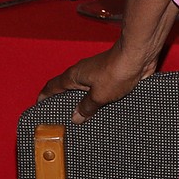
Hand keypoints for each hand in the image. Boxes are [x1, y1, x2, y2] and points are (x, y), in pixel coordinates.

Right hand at [37, 39, 159, 124]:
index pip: (52, 86)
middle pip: (68, 90)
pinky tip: (104, 112)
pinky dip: (100, 100)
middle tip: (62, 121)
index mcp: (74, 76)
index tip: (39, 107)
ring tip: (84, 122)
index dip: (44, 96)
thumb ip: (87, 107)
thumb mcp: (99, 96)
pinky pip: (102, 91)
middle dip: (65, 104)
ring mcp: (98, 74)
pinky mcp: (113, 76)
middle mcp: (84, 74)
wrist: (139, 55)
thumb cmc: (117, 71)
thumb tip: (76, 116)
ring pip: (86, 91)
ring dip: (84, 103)